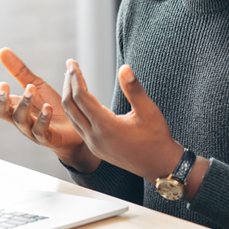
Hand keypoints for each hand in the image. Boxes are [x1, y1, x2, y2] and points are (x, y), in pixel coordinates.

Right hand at [0, 48, 98, 170]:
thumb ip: (18, 71)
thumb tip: (2, 50)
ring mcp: (31, 130)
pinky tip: (47, 107)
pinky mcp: (46, 138)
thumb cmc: (50, 107)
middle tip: (3, 85)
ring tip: (31, 89)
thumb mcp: (35, 85)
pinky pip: (41, 130)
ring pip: (21, 120)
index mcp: (14, 106)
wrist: (75, 129)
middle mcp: (18, 119)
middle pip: (2, 112)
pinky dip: (43, 119)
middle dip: (1, 99)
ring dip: (24, 104)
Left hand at [61, 60, 183, 181]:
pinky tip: (82, 100)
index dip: (76, 77)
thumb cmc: (157, 138)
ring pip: (72, 117)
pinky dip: (75, 110)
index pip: (81, 97)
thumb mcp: (148, 111)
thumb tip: (124, 68)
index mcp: (106, 127)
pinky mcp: (95, 148)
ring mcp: (93, 144)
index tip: (73, 63)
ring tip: (72, 79)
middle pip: (71, 105)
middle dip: (68, 84)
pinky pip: (78, 126)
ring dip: (69, 97)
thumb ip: (134, 89)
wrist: (159, 166)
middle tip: (70, 65)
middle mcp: (94, 137)